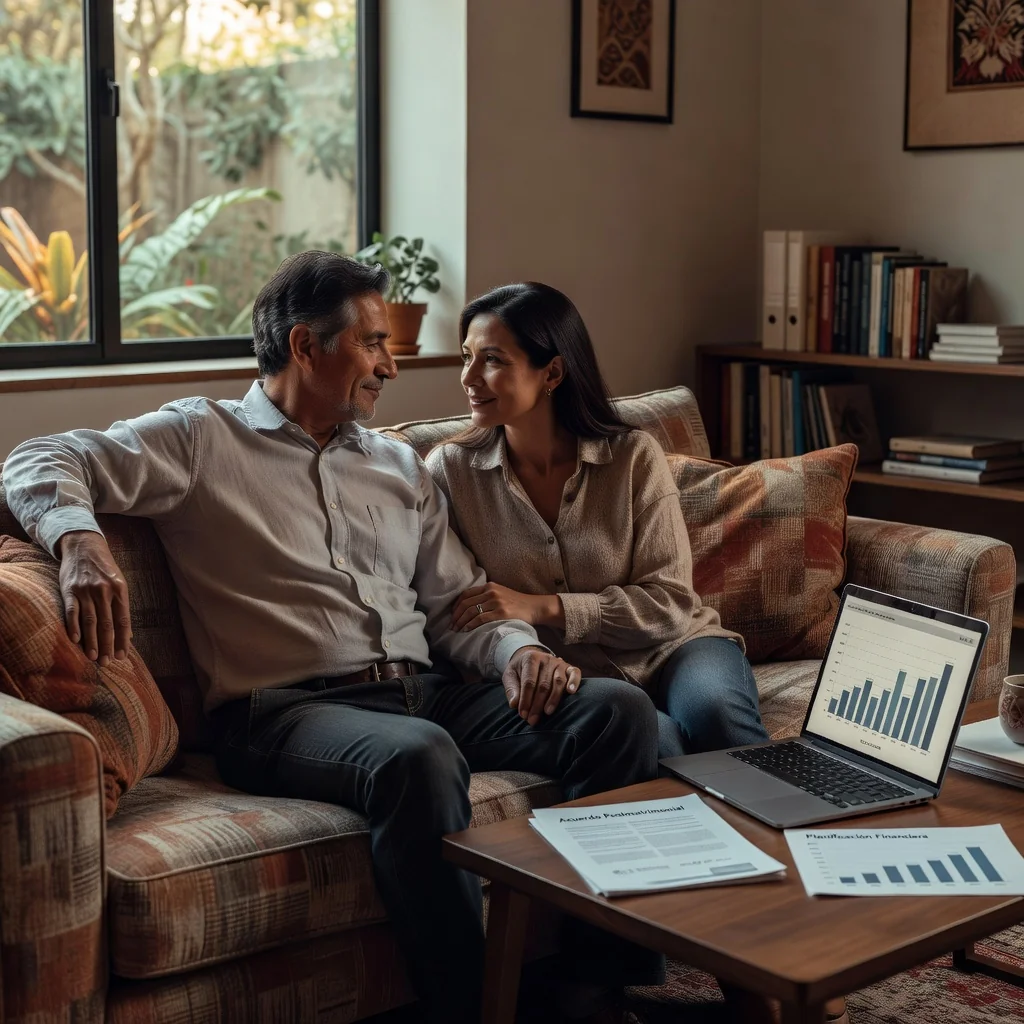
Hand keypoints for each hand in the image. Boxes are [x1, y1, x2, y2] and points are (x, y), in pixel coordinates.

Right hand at [57, 530, 132, 665]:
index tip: (122, 656)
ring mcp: (86, 590)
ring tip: (94, 657)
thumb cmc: (105, 569)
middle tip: (107, 663)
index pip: (123, 620)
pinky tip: (76, 640)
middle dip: (108, 645)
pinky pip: (72, 611)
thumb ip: (122, 608)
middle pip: (107, 623)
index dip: (122, 640)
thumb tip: (128, 635)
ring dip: (92, 641)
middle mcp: (104, 591)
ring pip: (90, 620)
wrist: (84, 546)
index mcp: (120, 590)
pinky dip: (73, 627)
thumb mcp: (119, 584)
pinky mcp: (69, 590)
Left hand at [452, 582, 561, 630]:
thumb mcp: (501, 593)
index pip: (466, 594)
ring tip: (457, 630)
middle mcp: (491, 592)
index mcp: (489, 586)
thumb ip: (487, 596)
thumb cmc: (517, 603)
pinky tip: (467, 630)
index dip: (456, 605)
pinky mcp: (501, 613)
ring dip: (461, 622)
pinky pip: (480, 619)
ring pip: (471, 611)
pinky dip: (471, 625)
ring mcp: (496, 602)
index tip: (452, 615)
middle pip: (466, 603)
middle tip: (451, 625)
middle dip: (456, 616)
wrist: (535, 607)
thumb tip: (469, 607)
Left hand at [502, 647, 581, 726]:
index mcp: (530, 658)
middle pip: (543, 685)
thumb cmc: (520, 670)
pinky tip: (570, 692)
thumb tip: (514, 704)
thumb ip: (511, 689)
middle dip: (537, 704)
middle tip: (532, 720)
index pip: (529, 682)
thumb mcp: (510, 676)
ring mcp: (559, 662)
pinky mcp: (569, 667)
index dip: (526, 700)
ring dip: (553, 699)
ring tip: (547, 712)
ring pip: (558, 682)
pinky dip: (574, 682)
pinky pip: (575, 673)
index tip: (523, 714)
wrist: (531, 657)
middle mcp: (546, 658)